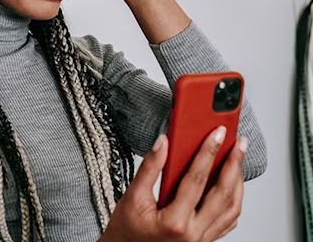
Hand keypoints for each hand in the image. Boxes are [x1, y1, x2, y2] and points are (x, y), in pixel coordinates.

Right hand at [99, 128, 248, 241]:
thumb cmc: (126, 231)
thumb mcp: (132, 197)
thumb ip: (149, 168)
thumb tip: (163, 143)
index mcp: (175, 221)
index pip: (197, 179)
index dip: (208, 152)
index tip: (217, 134)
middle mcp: (193, 233)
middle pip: (223, 193)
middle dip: (234, 165)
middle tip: (239, 144)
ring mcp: (202, 239)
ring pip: (232, 208)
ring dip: (238, 183)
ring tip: (237, 162)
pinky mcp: (204, 241)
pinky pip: (228, 221)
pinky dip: (234, 202)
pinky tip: (232, 188)